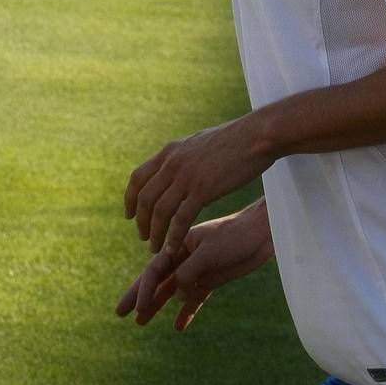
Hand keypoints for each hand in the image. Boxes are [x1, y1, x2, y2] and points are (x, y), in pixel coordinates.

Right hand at [115, 199, 273, 329]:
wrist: (262, 233)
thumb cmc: (236, 236)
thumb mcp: (210, 251)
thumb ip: (190, 271)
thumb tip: (176, 292)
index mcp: (180, 243)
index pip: (155, 267)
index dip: (143, 289)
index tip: (137, 308)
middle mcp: (185, 256)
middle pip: (157, 279)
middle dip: (138, 295)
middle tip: (119, 312)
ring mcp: (197, 269)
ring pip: (172, 291)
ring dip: (157, 305)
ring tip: (140, 322)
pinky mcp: (212, 280)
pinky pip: (194, 299)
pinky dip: (186, 312)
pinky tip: (178, 326)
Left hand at [123, 114, 273, 257]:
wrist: (256, 136)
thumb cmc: (234, 140)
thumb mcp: (199, 142)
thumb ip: (184, 156)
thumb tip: (177, 164)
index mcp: (170, 151)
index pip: (138, 177)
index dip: (130, 199)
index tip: (129, 215)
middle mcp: (173, 163)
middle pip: (145, 198)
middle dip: (141, 221)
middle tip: (144, 238)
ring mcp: (187, 175)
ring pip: (159, 211)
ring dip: (155, 233)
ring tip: (156, 249)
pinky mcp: (203, 189)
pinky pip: (180, 218)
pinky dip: (173, 236)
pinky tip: (173, 248)